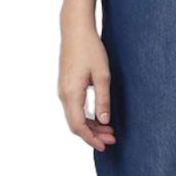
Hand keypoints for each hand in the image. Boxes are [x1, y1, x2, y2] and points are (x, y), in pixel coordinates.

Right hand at [58, 23, 116, 150]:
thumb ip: (103, 99)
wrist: (76, 30)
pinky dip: (86, 115)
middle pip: (76, 124)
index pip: (78, 126)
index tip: (106, 145)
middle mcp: (63, 95)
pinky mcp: (66, 85)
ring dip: (90, 125)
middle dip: (93, 134)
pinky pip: (74, 108)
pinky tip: (98, 116)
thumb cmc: (90, 49)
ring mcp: (63, 90)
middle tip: (112, 138)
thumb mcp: (102, 75)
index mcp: (71, 94)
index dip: (92, 138)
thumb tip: (104, 122)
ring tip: (109, 129)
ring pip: (74, 116)